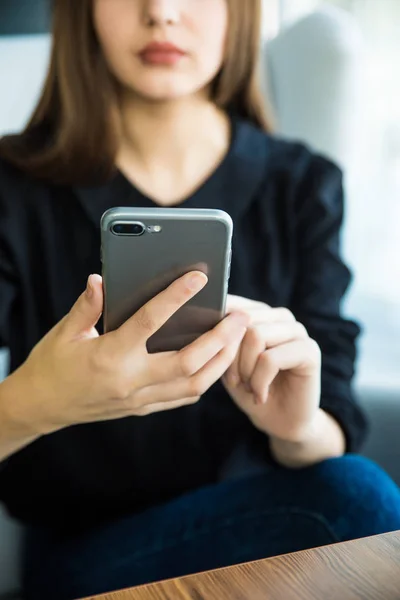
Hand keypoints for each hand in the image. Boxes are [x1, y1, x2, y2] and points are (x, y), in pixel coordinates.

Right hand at [13, 274, 248, 434]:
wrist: (41, 406)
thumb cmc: (51, 365)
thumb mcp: (64, 332)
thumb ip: (87, 306)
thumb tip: (101, 279)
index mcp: (110, 356)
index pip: (150, 322)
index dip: (176, 297)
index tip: (198, 278)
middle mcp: (130, 381)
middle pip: (189, 362)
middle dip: (221, 339)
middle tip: (240, 316)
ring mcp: (139, 399)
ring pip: (193, 385)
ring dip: (220, 361)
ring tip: (236, 338)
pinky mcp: (142, 409)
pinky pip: (182, 397)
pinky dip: (204, 379)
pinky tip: (214, 362)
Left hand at [222, 295, 321, 443]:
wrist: (280, 422)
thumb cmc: (249, 389)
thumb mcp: (226, 362)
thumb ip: (219, 339)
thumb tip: (206, 320)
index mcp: (260, 312)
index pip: (232, 304)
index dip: (216, 330)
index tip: (211, 357)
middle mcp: (280, 317)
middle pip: (242, 319)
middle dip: (230, 355)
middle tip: (234, 381)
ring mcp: (297, 331)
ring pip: (256, 335)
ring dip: (245, 369)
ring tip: (248, 387)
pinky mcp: (310, 351)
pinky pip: (270, 359)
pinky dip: (259, 382)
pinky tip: (260, 396)